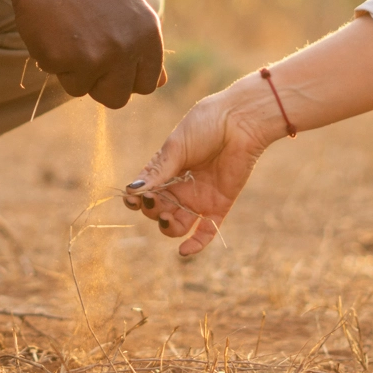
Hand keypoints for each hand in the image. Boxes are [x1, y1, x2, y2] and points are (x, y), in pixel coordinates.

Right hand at [0, 0, 163, 106]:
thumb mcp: (128, 5)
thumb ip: (144, 44)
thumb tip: (160, 83)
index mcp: (148, 33)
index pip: (148, 84)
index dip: (126, 80)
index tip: (111, 66)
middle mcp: (127, 47)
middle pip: (117, 98)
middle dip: (99, 86)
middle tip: (84, 60)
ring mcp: (95, 55)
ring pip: (83, 89)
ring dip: (71, 71)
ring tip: (65, 36)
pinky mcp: (63, 58)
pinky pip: (55, 74)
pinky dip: (49, 58)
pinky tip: (50, 29)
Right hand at [122, 80, 282, 256]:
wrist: (240, 121)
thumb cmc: (205, 125)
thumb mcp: (176, 147)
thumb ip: (158, 171)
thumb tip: (133, 190)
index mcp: (165, 170)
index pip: (144, 192)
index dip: (136, 200)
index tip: (132, 200)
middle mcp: (180, 187)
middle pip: (158, 211)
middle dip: (153, 211)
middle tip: (155, 203)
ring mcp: (198, 198)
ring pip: (178, 225)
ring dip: (169, 227)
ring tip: (169, 219)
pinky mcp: (219, 206)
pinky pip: (206, 231)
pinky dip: (196, 244)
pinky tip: (184, 251)